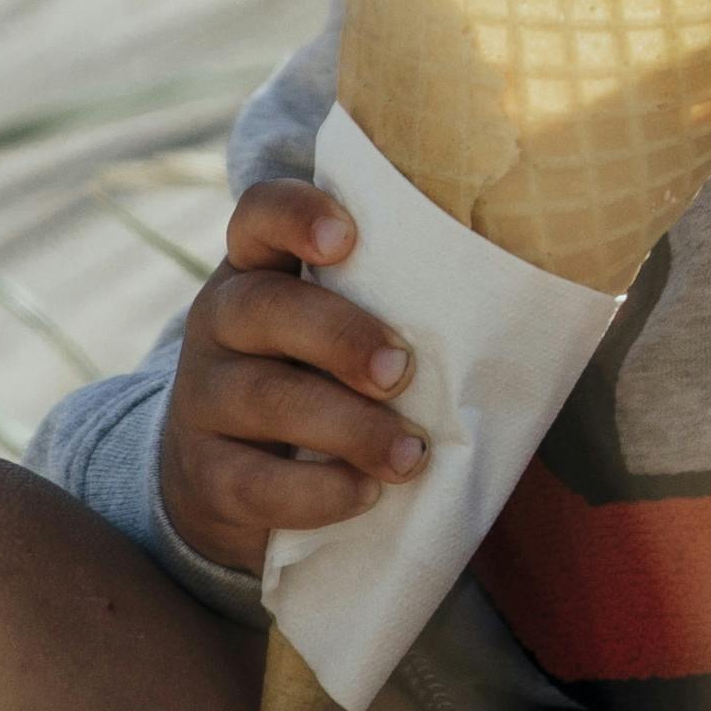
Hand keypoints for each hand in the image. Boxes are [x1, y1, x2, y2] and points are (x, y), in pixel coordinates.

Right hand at [155, 174, 425, 577]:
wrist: (234, 484)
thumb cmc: (320, 388)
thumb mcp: (338, 338)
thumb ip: (391, 315)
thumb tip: (507, 323)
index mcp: (258, 272)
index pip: (260, 217)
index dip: (296, 216)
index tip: (347, 237)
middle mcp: (219, 324)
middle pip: (261, 307)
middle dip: (339, 336)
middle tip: (401, 371)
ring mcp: (203, 400)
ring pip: (263, 396)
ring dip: (348, 426)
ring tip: (410, 455)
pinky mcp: (206, 475)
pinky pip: (253, 481)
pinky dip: (317, 492)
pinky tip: (366, 494)